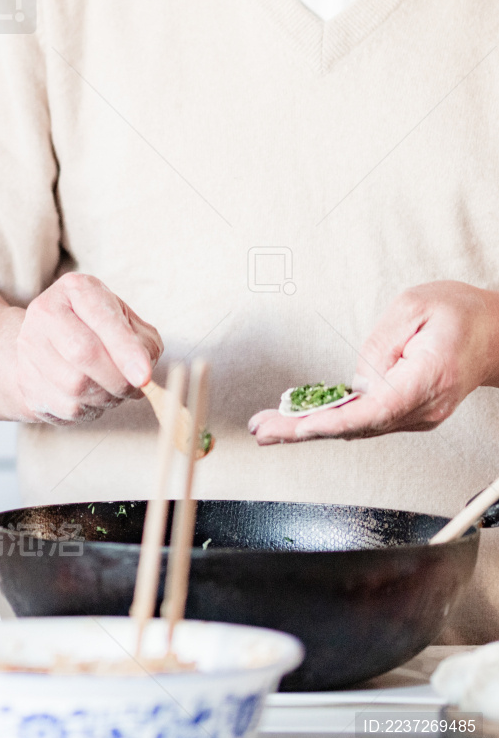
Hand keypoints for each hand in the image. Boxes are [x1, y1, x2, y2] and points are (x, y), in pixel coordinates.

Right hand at [15, 271, 162, 422]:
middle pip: (83, 353)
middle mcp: (45, 311)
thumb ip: (141, 342)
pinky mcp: (26, 381)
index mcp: (75, 288)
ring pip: (74, 386)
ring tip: (115, 391)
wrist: (49, 343)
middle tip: (135, 387)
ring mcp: (29, 347)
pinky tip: (94, 398)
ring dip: (106, 397)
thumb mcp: (125, 322)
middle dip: (117, 378)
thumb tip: (141, 373)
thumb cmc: (97, 329)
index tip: (144, 376)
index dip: (125, 350)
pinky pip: (65, 407)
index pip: (101, 318)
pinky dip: (90, 410)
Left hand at [249, 281, 498, 444]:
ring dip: (310, 429)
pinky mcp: (405, 412)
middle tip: (263, 430)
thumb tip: (354, 380)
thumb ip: (379, 344)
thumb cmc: (459, 313)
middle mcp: (423, 407)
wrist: (494, 333)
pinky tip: (297, 422)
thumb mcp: (414, 307)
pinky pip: (363, 420)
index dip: (337, 420)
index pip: (378, 409)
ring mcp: (416, 415)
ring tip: (267, 427)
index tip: (303, 425)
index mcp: (429, 378)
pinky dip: (328, 422)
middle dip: (305, 430)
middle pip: (358, 426)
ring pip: (356, 428)